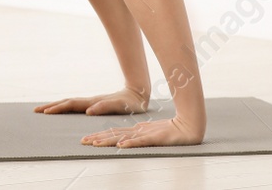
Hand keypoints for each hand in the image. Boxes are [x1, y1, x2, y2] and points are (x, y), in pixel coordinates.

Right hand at [35, 86, 147, 116]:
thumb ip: (103, 108)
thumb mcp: (118, 106)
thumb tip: (87, 111)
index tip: (45, 112)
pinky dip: (65, 108)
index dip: (57, 108)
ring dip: (56, 106)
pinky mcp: (94, 105)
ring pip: (70, 103)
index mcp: (92, 103)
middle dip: (51, 106)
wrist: (137, 94)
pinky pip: (75, 106)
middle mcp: (89, 102)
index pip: (71, 105)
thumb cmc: (129, 103)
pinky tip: (63, 110)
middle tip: (36, 111)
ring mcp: (91, 102)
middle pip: (66, 102)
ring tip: (45, 110)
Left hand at [79, 112, 204, 147]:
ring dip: (108, 141)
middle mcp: (137, 131)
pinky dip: (130, 143)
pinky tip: (120, 146)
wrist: (189, 125)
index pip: (114, 133)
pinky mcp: (155, 138)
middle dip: (97, 138)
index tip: (87, 140)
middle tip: (82, 141)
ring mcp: (145, 134)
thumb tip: (125, 139)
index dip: (100, 136)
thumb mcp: (150, 133)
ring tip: (94, 143)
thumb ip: (138, 135)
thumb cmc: (170, 130)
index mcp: (136, 130)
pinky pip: (140, 141)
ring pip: (122, 138)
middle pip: (113, 135)